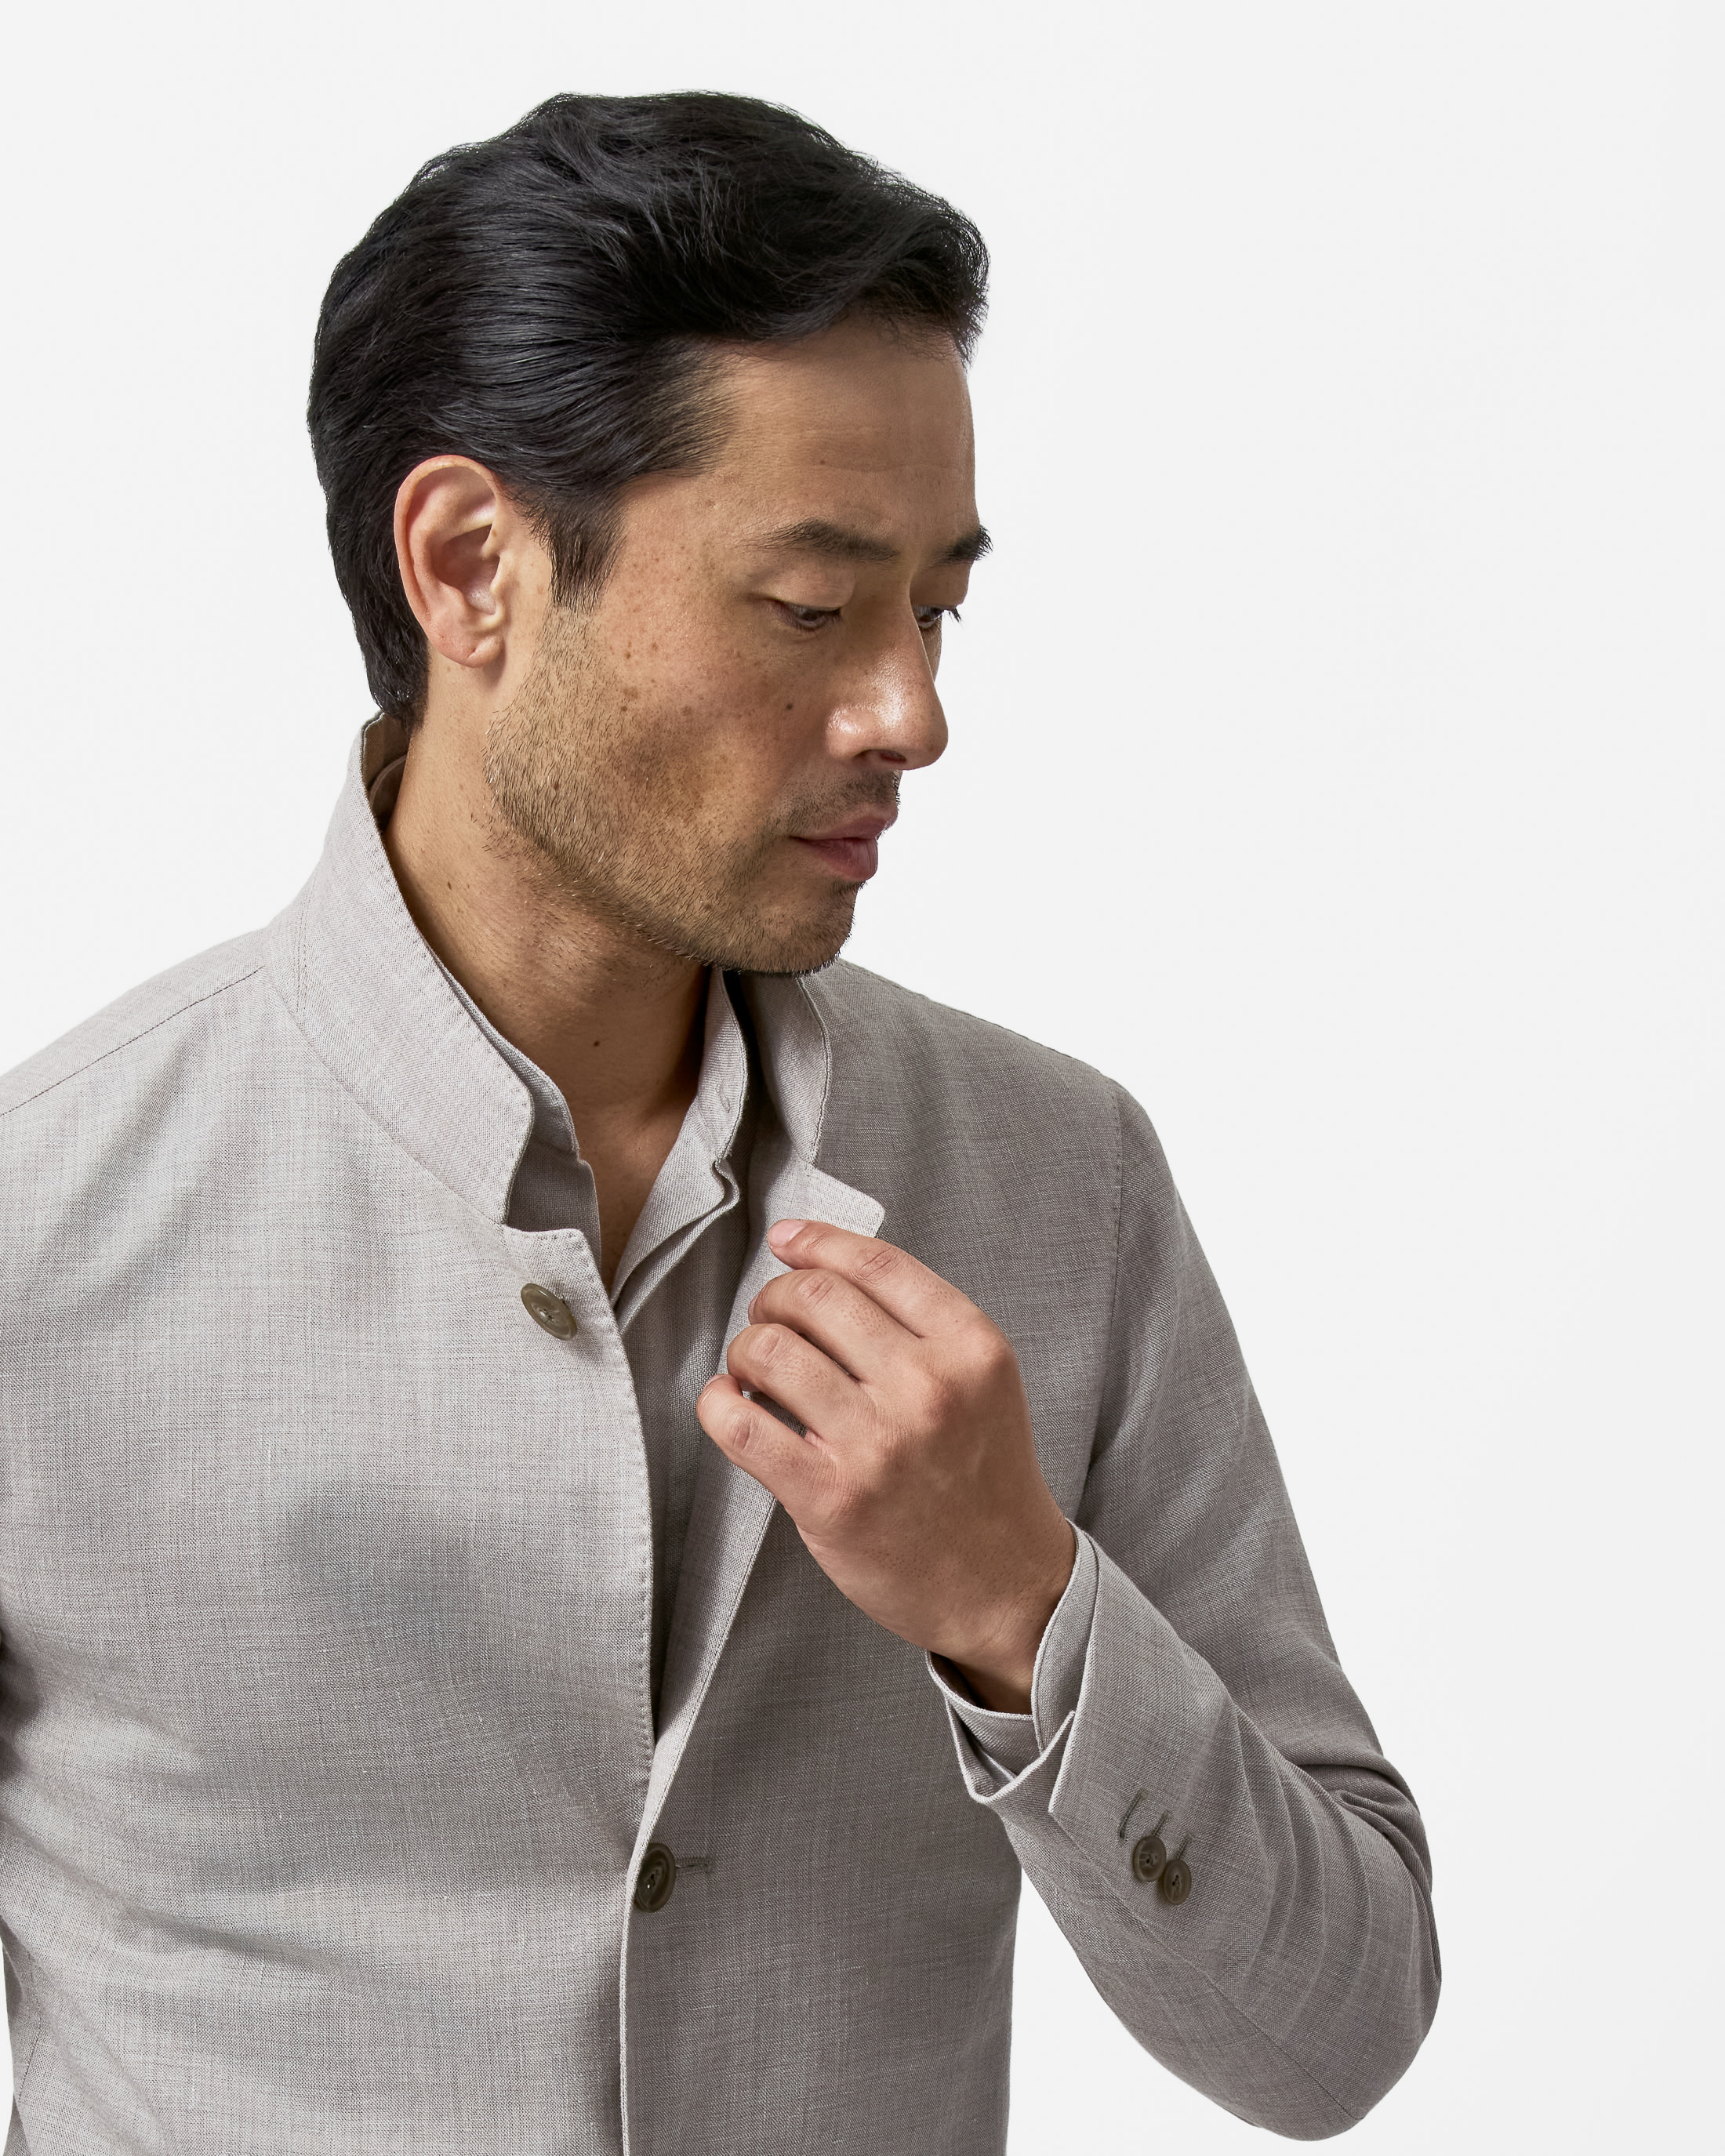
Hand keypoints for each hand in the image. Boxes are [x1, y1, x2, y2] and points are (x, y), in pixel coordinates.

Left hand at [696, 1220, 1075, 1711]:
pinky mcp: (830, 1496)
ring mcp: (877, 1443)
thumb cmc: (983, 1479)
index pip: (874, 1263)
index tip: (787, 1242)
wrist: (1006, 1585)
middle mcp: (927, 1387)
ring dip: (746, 1351)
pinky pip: (743, 1424)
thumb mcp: (981, 1380)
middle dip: (774, 1299)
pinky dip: (719, 1403)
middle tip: (771, 1322)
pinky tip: (729, 1404)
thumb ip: (919, 1325)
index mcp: (969, 1346)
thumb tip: (818, 1266)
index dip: (816, 1241)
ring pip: (770, 1351)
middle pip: (813, 1297)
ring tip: (755, 1372)